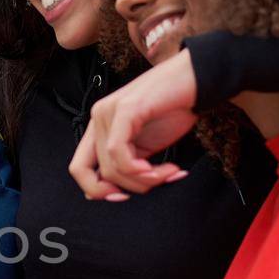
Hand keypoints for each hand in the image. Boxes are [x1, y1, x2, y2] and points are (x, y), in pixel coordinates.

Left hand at [69, 48, 197, 201]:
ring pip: (112, 169)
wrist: (199, 80)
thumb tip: (106, 194)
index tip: (127, 198)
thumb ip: (126, 165)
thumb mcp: (145, 147)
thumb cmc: (175, 111)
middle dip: (130, 188)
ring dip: (145, 180)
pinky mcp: (125, 109)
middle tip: (159, 183)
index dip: (98, 191)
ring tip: (171, 172)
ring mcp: (108, 111)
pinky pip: (119, 153)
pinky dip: (141, 170)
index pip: (79, 169)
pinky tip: (164, 168)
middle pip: (96, 175)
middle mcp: (98, 118)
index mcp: (99, 128)